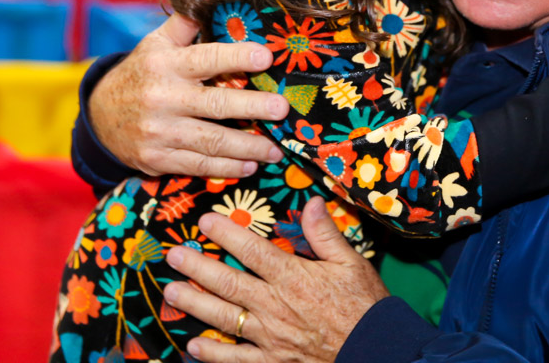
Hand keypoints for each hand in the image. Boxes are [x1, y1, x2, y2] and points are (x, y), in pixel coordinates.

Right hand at [87, 0, 288, 178]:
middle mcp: (163, 98)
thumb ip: (184, 19)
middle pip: (215, 104)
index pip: (206, 58)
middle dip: (252, 107)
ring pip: (211, 141)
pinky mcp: (157, 158)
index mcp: (166, 65)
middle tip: (282, 109)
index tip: (266, 57)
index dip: (237, 57)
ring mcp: (160, 132)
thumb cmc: (141, 74)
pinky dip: (226, 168)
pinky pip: (197, 165)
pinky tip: (249, 166)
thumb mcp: (157, 43)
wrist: (100, 116)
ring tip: (276, 149)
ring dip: (248, 147)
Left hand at [163, 196, 389, 362]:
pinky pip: (236, 360)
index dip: (226, 234)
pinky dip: (213, 354)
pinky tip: (194, 346)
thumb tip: (311, 201)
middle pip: (228, 283)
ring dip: (195, 304)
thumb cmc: (364, 306)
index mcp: (293, 277)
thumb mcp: (351, 263)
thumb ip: (325, 234)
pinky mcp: (272, 361)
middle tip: (174, 255)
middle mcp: (275, 306)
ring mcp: (270, 337)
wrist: (377, 352)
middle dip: (197, 267)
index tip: (205, 221)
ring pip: (225, 318)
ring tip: (172, 292)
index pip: (252, 251)